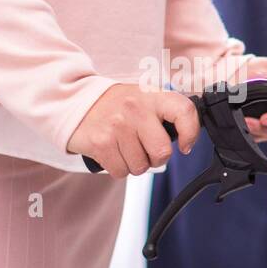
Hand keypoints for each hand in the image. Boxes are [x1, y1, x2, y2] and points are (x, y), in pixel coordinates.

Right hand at [66, 83, 200, 177]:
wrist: (75, 101)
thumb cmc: (118, 105)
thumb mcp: (146, 98)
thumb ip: (167, 114)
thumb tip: (187, 139)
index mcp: (153, 96)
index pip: (184, 112)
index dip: (191, 133)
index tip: (185, 146)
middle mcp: (135, 109)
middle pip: (161, 152)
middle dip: (156, 158)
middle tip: (146, 149)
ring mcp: (117, 126)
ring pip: (140, 166)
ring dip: (135, 164)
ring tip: (126, 147)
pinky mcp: (100, 142)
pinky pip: (121, 171)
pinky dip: (119, 168)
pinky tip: (113, 151)